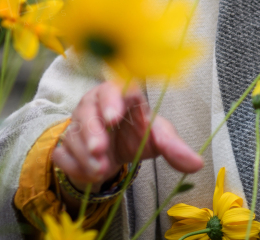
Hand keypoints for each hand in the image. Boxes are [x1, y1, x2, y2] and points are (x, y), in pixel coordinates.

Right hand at [52, 82, 203, 205]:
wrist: (113, 153)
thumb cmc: (137, 135)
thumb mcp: (158, 139)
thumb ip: (175, 148)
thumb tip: (197, 164)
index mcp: (124, 94)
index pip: (119, 87)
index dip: (115, 99)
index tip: (114, 116)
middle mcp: (97, 102)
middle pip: (89, 109)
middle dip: (92, 131)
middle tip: (100, 149)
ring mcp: (77, 121)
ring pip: (73, 134)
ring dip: (85, 154)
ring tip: (101, 169)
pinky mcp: (64, 141)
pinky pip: (62, 153)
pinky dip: (74, 166)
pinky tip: (89, 172)